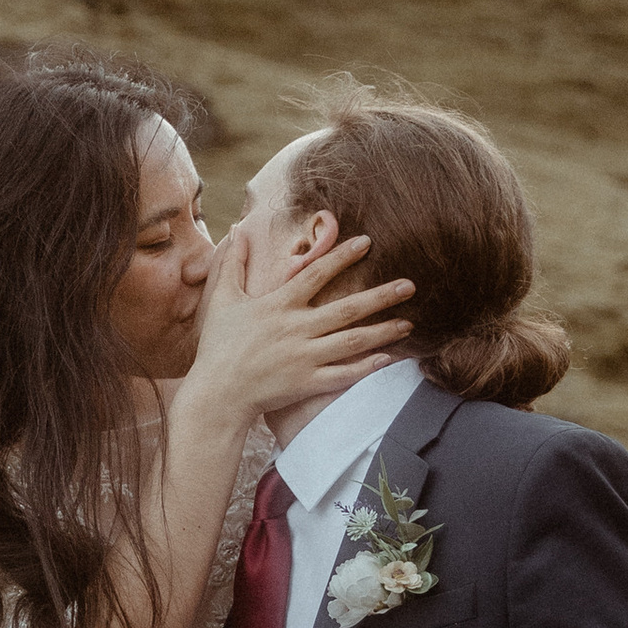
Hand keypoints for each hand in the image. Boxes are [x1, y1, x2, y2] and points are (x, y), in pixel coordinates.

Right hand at [184, 222, 412, 430]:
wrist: (217, 394)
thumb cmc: (218, 347)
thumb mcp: (222, 300)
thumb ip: (233, 265)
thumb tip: (236, 232)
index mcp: (279, 305)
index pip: (317, 274)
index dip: (343, 256)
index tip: (368, 242)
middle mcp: (297, 329)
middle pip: (348, 309)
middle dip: (381, 296)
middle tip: (410, 285)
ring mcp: (305, 357)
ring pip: (353, 341)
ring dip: (384, 331)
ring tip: (409, 323)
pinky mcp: (307, 383)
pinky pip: (344, 374)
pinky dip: (368, 367)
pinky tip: (390, 359)